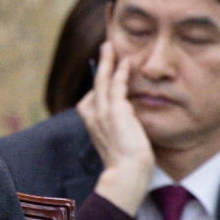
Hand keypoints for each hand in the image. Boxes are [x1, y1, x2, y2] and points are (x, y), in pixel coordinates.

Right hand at [76, 41, 154, 214]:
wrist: (126, 174)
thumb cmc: (126, 164)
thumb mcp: (119, 142)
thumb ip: (120, 128)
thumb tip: (128, 120)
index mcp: (91, 123)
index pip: (93, 97)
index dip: (101, 83)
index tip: (109, 71)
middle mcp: (93, 116)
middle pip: (96, 84)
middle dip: (101, 64)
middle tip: (106, 47)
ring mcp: (102, 113)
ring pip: (103, 80)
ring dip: (108, 61)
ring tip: (110, 46)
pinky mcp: (116, 112)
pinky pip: (117, 85)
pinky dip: (121, 72)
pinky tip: (126, 62)